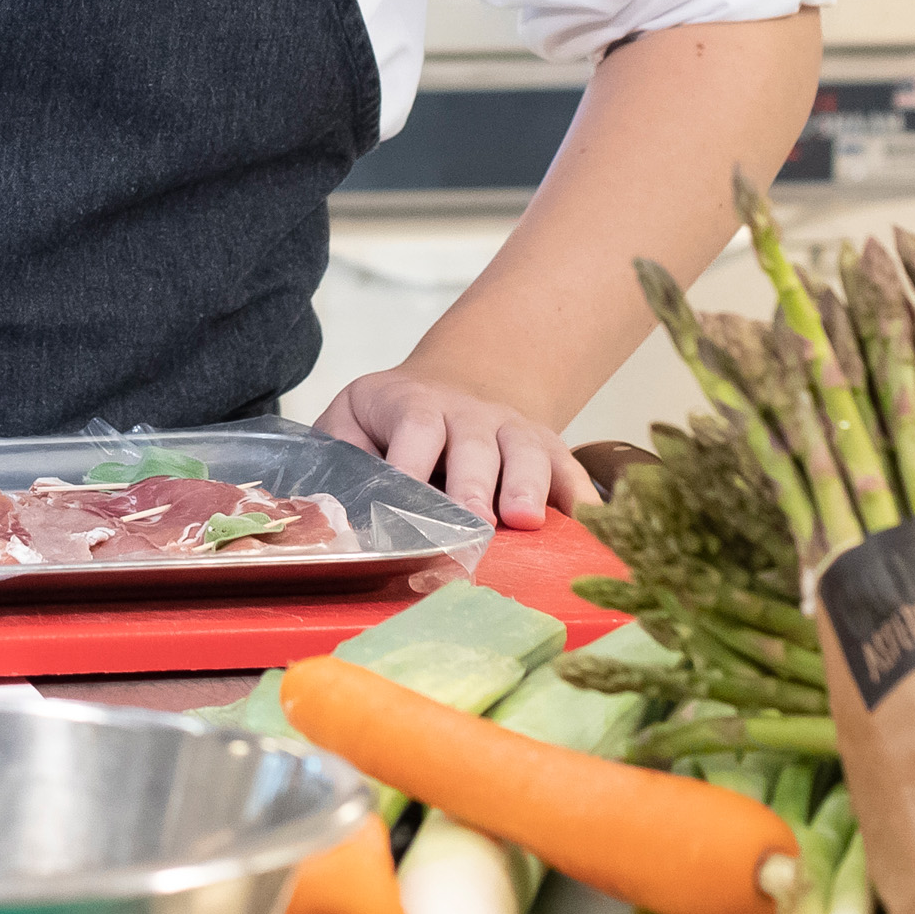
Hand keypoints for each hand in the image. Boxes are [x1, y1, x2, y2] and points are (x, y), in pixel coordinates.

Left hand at [317, 366, 570, 527]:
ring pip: (528, 452)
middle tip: (474, 522)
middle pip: (474, 444)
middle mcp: (469, 414)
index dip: (411, 466)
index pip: (414, 429)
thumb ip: (337, 457)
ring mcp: (515, 430)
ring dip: (529, 485)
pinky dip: (582, 499)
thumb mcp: (350, 421)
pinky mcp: (551, 451)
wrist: (456, 386)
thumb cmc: (391, 422)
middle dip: (473, 484)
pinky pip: (572, 471)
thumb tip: (326, 514)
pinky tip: (588, 526)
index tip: (403, 508)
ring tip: (525, 521)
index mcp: (415, 404)